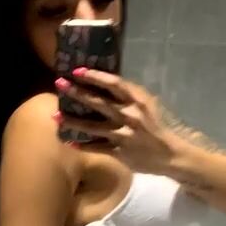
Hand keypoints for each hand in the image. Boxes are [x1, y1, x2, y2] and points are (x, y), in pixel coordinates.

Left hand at [55, 70, 177, 174]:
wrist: (170, 154)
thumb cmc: (156, 126)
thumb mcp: (147, 105)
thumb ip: (128, 96)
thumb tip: (104, 83)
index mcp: (138, 100)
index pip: (114, 83)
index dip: (95, 76)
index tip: (78, 71)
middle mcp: (129, 115)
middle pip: (98, 102)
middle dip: (77, 92)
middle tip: (59, 84)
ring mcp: (123, 134)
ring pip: (92, 126)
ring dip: (72, 120)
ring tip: (55, 115)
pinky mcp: (119, 152)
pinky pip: (96, 147)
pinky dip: (82, 145)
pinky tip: (68, 140)